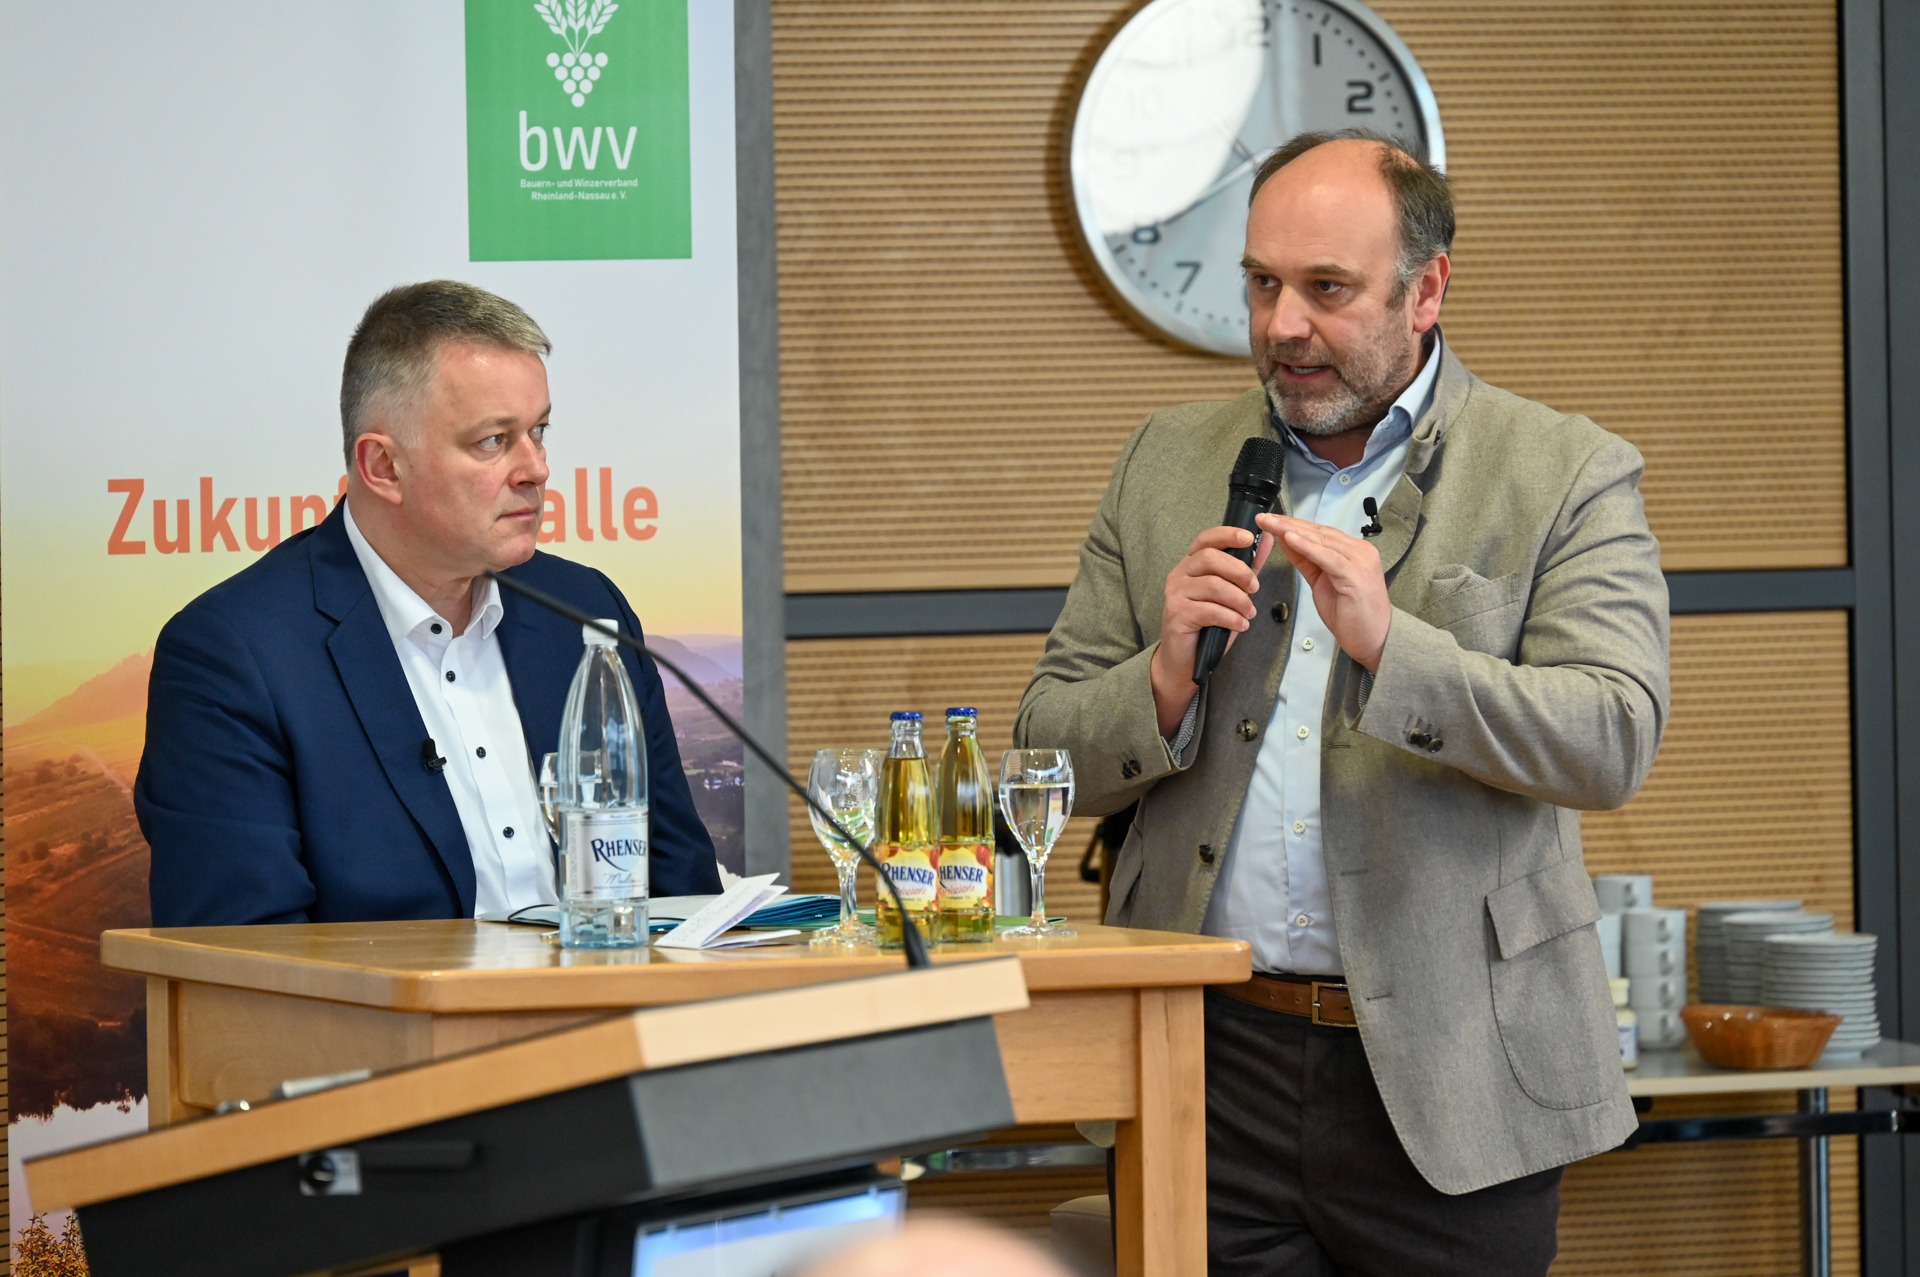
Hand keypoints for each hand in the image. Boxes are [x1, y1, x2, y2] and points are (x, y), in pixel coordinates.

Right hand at [1150, 525, 1275, 734]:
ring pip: (1213, 585)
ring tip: (1248, 613)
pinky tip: (1239, 625)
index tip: (1250, 537)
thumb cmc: (1207, 625)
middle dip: (1239, 571)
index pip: (1206, 539)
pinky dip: (1231, 618)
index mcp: (1191, 565)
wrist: (1183, 660)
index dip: (1228, 535)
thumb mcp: (1231, 593)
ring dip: (1238, 600)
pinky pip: (1210, 610)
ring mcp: (1175, 594)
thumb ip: (1246, 568)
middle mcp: (1179, 575)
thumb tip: (1266, 542)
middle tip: (1255, 588)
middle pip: (1211, 558)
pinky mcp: (1177, 614)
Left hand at [1259, 514, 1391, 671]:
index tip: (1271, 520)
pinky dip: (1308, 547)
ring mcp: (1360, 561)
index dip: (1294, 525)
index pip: (1319, 532)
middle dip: (1289, 524)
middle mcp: (1359, 551)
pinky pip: (1327, 557)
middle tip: (1265, 518)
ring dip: (1292, 530)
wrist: (1374, 640)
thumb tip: (1287, 542)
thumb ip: (1307, 561)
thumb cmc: (1352, 616)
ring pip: (1321, 540)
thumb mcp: (1321, 583)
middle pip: (1318, 532)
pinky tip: (1290, 538)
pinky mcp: (1356, 574)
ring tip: (1271, 524)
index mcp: (1353, 552)